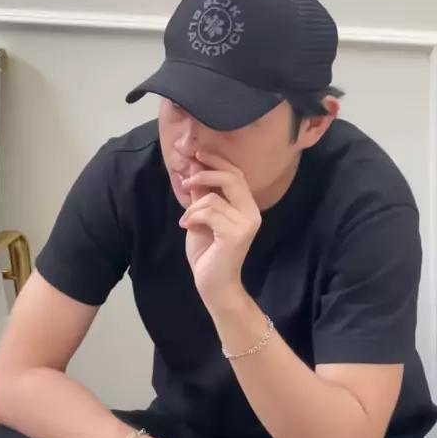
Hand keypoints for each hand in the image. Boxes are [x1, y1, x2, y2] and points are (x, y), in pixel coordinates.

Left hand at [179, 152, 260, 304]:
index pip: (236, 173)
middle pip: (232, 177)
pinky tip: (186, 226)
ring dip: (192, 206)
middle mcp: (251, 212)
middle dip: (205, 173)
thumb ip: (201, 193)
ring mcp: (247, 223)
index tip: (197, 154)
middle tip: (186, 181)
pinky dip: (192, 216)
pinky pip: (209, 212)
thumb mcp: (201, 215)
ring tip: (185, 220)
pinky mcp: (237, 234)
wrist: (213, 283)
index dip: (217, 160)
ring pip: (213, 198)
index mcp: (246, 205)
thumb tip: (194, 166)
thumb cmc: (207, 250)